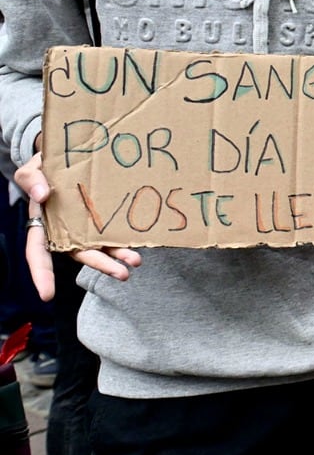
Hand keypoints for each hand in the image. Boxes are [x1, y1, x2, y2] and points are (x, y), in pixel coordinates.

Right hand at [15, 152, 141, 301]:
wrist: (62, 158)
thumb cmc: (42, 167)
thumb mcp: (31, 170)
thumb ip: (33, 181)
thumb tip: (43, 196)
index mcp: (42, 224)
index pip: (38, 254)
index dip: (42, 274)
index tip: (48, 295)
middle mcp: (64, 231)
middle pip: (79, 254)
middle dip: (100, 265)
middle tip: (122, 274)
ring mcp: (84, 227)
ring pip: (99, 247)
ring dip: (118, 256)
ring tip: (136, 261)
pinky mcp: (100, 218)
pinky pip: (112, 231)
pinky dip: (125, 239)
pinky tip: (142, 243)